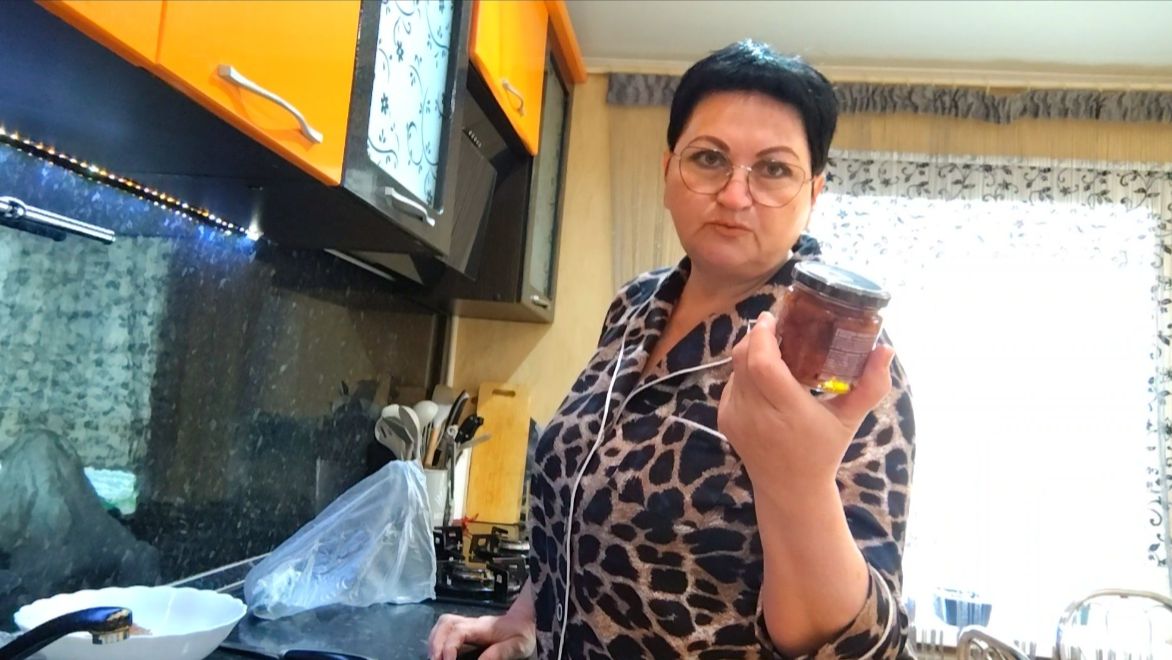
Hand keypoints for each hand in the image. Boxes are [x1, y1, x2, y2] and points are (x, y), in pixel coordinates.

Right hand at [427, 612, 535, 659]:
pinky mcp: (467, 629)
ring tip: (434, 657)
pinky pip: (447, 628)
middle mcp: (472, 623)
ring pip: (444, 623)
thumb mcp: (517, 646)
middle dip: (436, 642)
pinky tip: (439, 652)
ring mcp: (469, 624)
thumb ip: (499, 653)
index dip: (448, 647)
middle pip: (445, 622)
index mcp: (482, 627)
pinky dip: (438, 639)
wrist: (527, 620)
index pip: (458, 631)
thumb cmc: (522, 633)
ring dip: (435, 640)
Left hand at [717, 311, 894, 495]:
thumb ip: (871, 385)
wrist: (789, 488)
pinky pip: (732, 381)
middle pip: (744, 359)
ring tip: (774, 346)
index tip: (775, 318)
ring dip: (752, 351)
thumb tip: (886, 348)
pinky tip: (765, 373)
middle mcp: (756, 415)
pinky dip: (746, 370)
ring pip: (735, 367)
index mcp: (788, 412)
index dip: (763, 336)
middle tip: (777, 324)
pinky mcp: (724, 418)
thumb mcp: (850, 419)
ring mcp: (736, 417)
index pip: (762, 365)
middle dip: (758, 335)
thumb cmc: (823, 450)